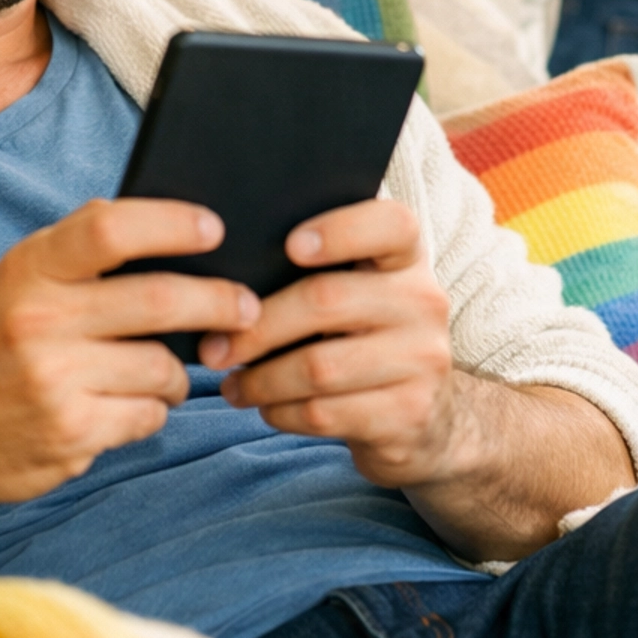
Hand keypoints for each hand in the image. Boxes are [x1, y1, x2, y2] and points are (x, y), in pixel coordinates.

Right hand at [0, 198, 258, 513]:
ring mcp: (53, 380)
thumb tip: (157, 213)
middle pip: (161, 301)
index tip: (215, 229)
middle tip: (247, 308)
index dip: (172, 224)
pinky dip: (151, 411)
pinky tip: (125, 407)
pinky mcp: (70, 433)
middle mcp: (38, 319)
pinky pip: (148, 415)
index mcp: (29, 269)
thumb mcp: (14, 281)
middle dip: (220, 303)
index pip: (109, 229)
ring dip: (179, 373)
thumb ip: (75, 247)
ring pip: (164, 367)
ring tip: (161, 373)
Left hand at [203, 198, 462, 487]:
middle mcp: (423, 301)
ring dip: (261, 380)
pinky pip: (326, 413)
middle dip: (257, 327)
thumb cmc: (364, 337)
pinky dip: (282, 412)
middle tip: (213, 347)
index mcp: (406, 258)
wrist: (424, 414)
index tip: (290, 245)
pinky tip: (266, 407)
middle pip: (326, 301)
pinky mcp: (409, 413)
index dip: (340, 230)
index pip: (391, 224)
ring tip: (232, 384)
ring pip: (318, 368)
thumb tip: (226, 281)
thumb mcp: (358, 292)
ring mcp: (423, 359)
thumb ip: (314, 273)